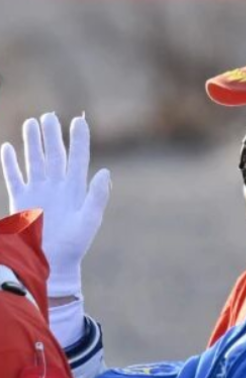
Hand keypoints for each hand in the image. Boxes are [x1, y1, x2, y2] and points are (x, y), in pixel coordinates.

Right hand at [2, 113, 111, 297]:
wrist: (51, 261)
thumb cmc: (74, 245)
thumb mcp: (90, 220)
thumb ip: (97, 196)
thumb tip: (105, 171)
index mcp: (76, 189)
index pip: (78, 158)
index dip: (79, 140)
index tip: (79, 120)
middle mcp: (57, 186)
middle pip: (55, 154)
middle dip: (52, 135)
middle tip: (49, 116)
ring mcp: (39, 191)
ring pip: (34, 160)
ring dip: (33, 142)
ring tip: (32, 122)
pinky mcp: (21, 199)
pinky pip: (14, 176)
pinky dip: (10, 162)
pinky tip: (8, 147)